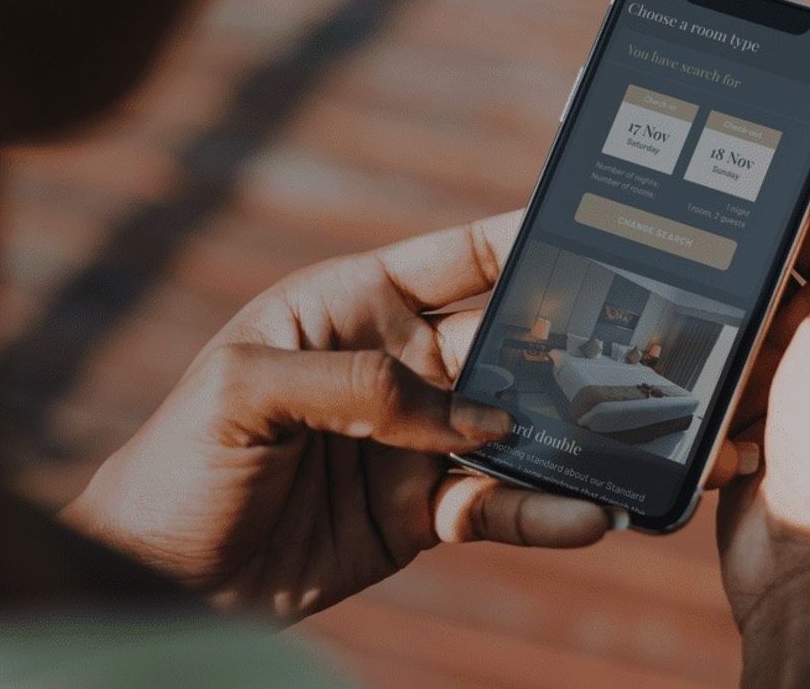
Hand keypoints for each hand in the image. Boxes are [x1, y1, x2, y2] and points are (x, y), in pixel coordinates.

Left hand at [62, 214, 615, 618]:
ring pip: (514, 427)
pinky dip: (541, 510)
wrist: (163, 576)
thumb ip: (359, 386)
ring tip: (643, 441)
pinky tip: (588, 514)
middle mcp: (395, 367)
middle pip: (502, 344)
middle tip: (646, 350)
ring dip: (574, 433)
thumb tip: (472, 415)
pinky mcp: (419, 510)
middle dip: (571, 343)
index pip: (454, 260)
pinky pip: (495, 504)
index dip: (522, 241)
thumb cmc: (181, 460)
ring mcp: (412, 440)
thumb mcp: (246, 391)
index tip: (598, 231)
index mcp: (351, 307)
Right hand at [717, 94, 809, 680]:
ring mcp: (794, 354)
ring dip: (708, 266)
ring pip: (740, 285)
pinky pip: (713, 339)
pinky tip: (653, 299)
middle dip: (743, 204)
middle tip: (686, 148)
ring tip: (662, 218)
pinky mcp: (748, 390)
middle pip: (787, 235)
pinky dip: (689, 323)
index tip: (767, 91)